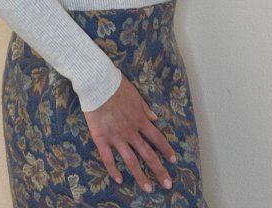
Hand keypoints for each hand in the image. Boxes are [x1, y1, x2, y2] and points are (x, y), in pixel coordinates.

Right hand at [83, 75, 177, 193]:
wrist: (97, 83)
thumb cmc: (116, 85)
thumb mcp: (136, 95)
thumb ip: (145, 109)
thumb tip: (155, 118)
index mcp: (140, 120)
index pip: (157, 139)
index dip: (166, 150)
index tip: (173, 160)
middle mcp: (131, 131)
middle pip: (148, 154)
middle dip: (159, 170)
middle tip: (167, 184)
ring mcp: (116, 137)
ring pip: (131, 160)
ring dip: (140, 176)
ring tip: (148, 188)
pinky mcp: (101, 138)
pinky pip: (108, 158)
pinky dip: (114, 170)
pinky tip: (119, 180)